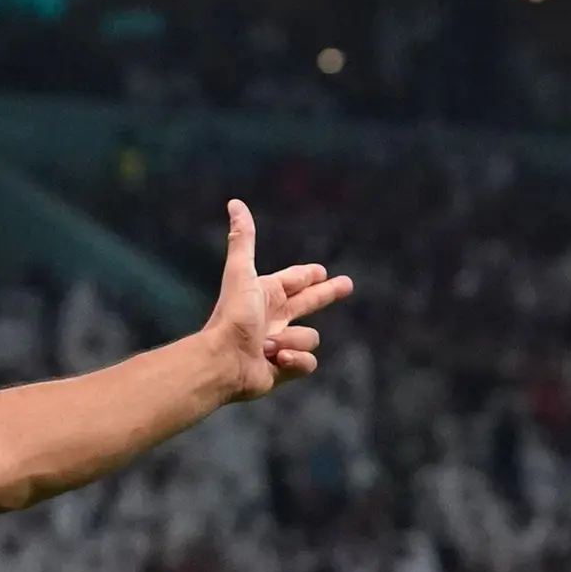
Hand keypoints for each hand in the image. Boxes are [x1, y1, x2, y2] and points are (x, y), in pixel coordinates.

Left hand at [202, 200, 352, 404]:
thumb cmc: (233, 316)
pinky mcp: (284, 369)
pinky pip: (308, 362)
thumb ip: (243, 238)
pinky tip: (276, 361)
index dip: (307, 276)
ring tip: (267, 346)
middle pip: (310, 303)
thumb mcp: (241, 272)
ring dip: (292, 341)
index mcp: (267, 296)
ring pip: (310, 337)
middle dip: (327, 293)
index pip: (294, 281)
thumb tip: (235, 203)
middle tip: (347, 285)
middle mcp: (274, 319)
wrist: (223, 361)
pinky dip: (296, 361)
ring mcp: (280, 345)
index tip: (320, 272)